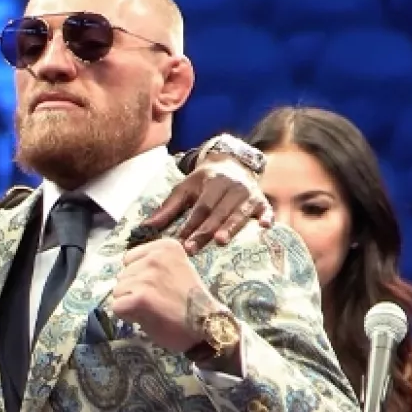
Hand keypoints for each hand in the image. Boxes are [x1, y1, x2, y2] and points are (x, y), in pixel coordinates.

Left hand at [112, 238, 223, 352]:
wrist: (208, 326)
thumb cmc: (191, 301)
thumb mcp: (175, 269)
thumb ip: (153, 265)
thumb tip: (125, 273)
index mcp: (165, 247)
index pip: (129, 259)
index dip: (137, 276)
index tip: (157, 287)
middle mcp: (155, 257)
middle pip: (122, 275)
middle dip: (133, 290)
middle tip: (157, 301)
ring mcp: (148, 277)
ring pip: (117, 291)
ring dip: (130, 303)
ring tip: (153, 309)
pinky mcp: (141, 298)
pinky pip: (117, 307)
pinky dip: (127, 316)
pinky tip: (146, 317)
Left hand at [145, 155, 273, 254]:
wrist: (233, 163)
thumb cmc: (204, 182)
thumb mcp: (184, 189)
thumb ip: (167, 209)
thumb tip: (144, 228)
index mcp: (211, 182)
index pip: (200, 207)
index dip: (190, 225)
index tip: (180, 242)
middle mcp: (231, 186)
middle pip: (217, 212)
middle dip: (205, 231)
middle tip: (193, 248)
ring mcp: (248, 193)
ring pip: (239, 213)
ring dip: (231, 227)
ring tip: (221, 241)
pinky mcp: (262, 200)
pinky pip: (266, 209)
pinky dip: (267, 217)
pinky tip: (266, 226)